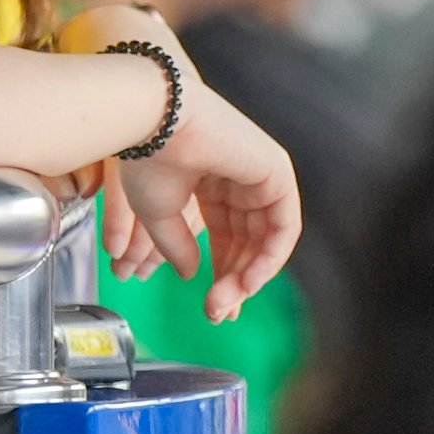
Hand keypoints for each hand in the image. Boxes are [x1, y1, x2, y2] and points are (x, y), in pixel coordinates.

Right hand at [71, 9, 302, 321]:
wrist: (155, 121)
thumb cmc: (148, 158)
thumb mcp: (159, 215)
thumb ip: (178, 247)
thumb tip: (191, 274)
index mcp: (211, 183)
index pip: (227, 237)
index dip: (221, 274)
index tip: (210, 307)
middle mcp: (240, 179)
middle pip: (248, 241)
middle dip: (234, 281)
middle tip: (217, 312)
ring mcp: (261, 175)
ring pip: (267, 239)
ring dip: (248, 276)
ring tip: (223, 301)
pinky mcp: (276, 172)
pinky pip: (284, 226)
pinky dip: (270, 257)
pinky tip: (247, 281)